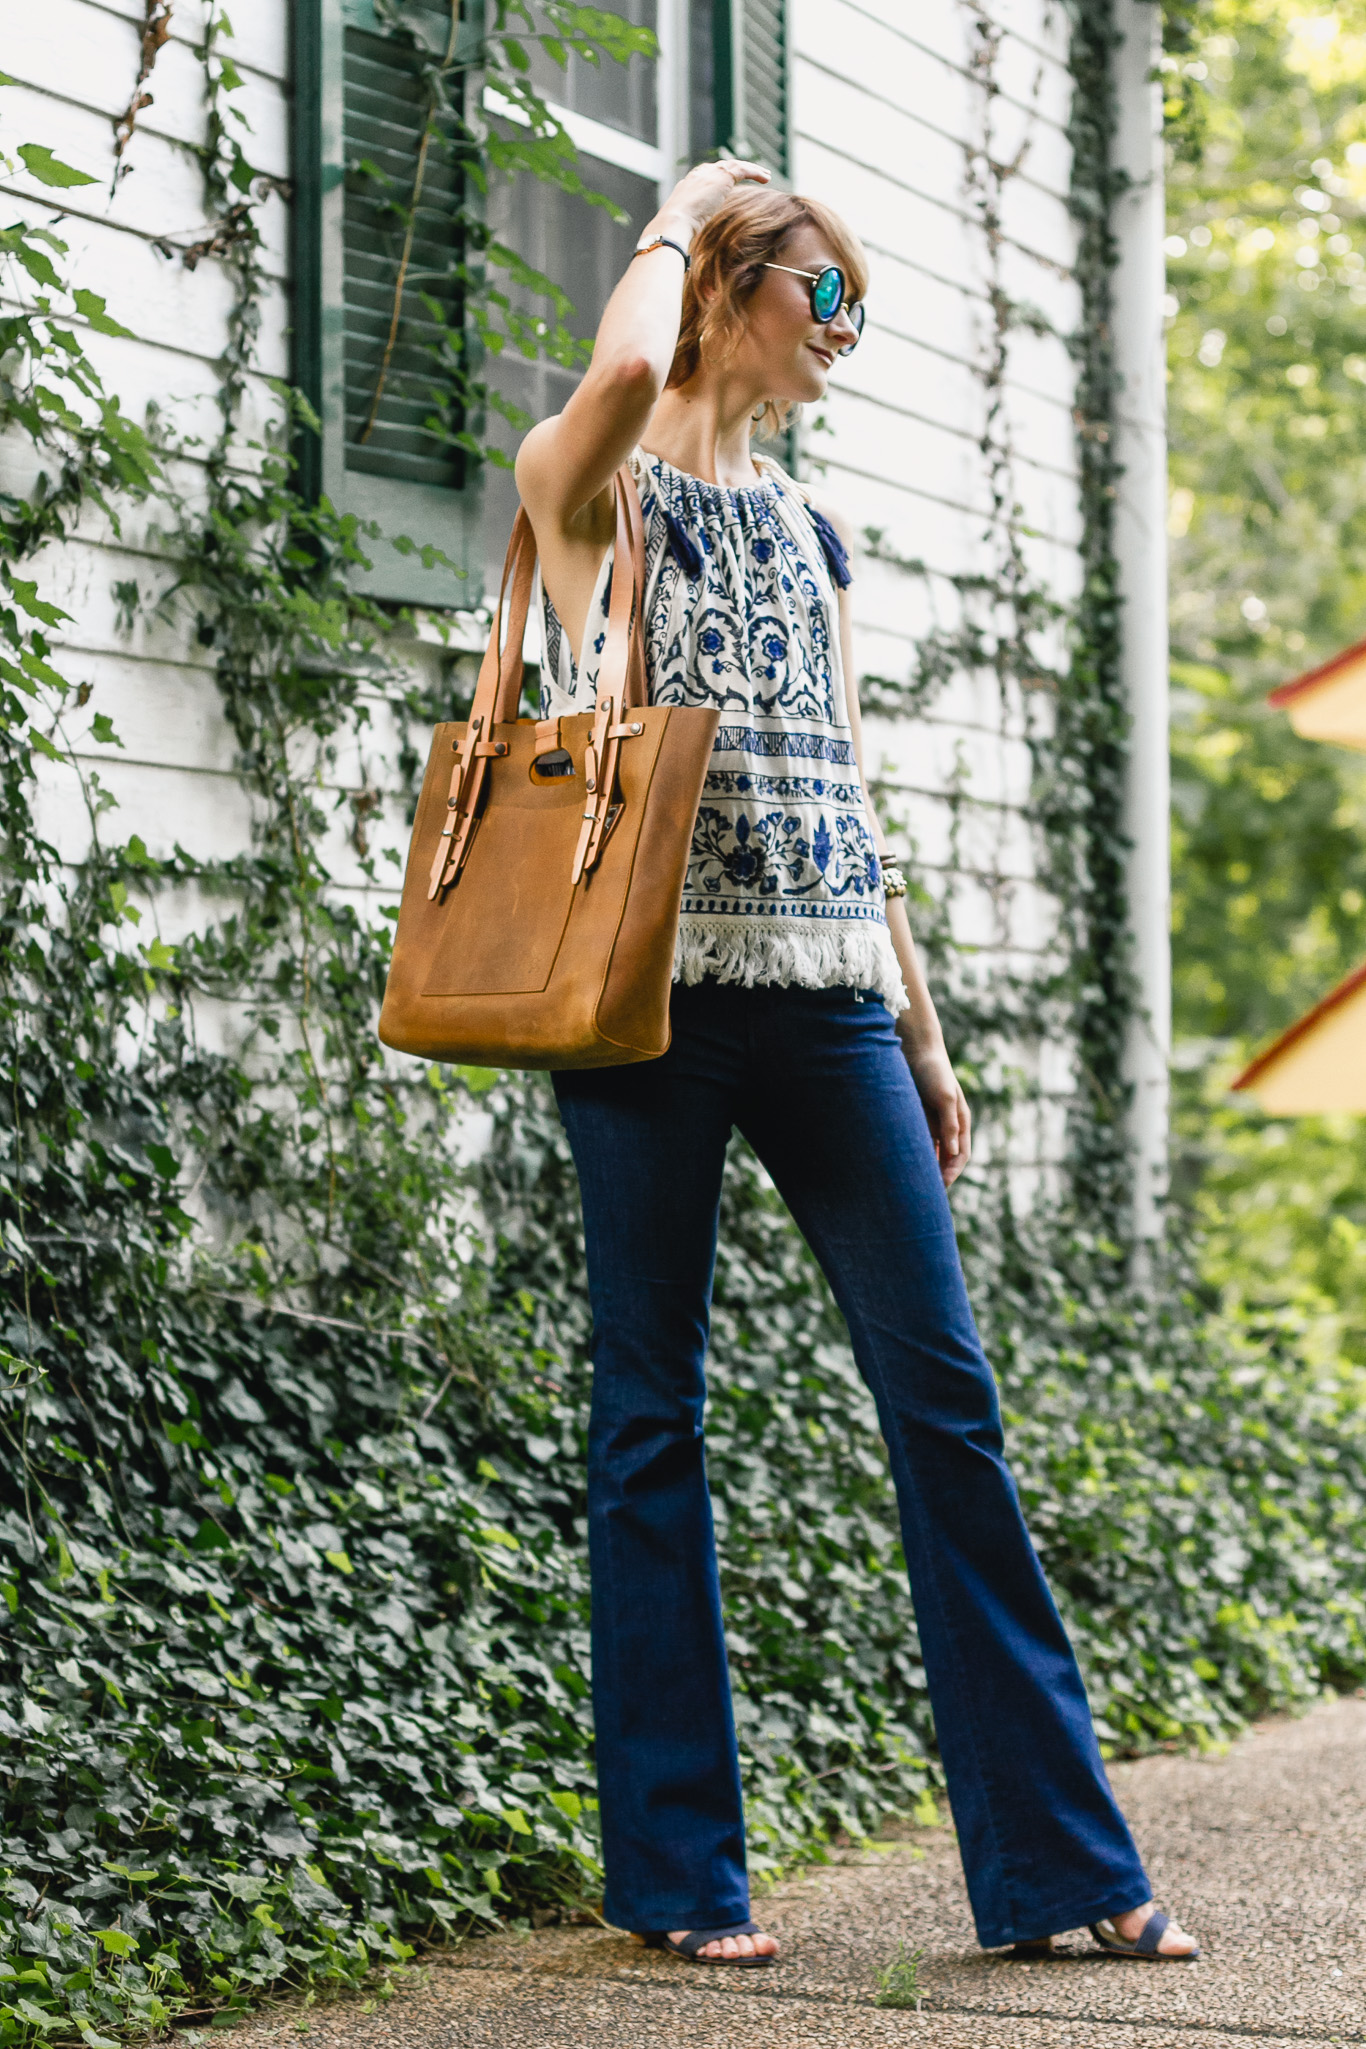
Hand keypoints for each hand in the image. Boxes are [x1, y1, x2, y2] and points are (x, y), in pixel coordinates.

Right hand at [656, 159, 770, 238]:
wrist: (675, 221)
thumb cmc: (677, 230)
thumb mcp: (685, 224)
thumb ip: (691, 224)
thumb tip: (690, 241)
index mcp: (690, 183)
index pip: (709, 175)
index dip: (722, 177)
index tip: (732, 182)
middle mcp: (700, 174)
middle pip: (724, 167)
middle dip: (739, 169)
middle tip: (753, 174)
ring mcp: (711, 173)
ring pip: (736, 165)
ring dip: (752, 169)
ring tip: (766, 176)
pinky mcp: (722, 176)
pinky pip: (743, 170)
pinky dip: (755, 172)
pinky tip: (766, 179)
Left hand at [902, 1040, 971, 1188]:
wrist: (916, 1050)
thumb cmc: (934, 1072)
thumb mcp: (944, 1098)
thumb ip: (949, 1124)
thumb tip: (952, 1152)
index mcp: (960, 1121)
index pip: (961, 1155)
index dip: (952, 1172)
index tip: (941, 1186)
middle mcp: (948, 1124)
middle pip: (946, 1157)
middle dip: (939, 1174)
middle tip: (927, 1192)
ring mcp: (933, 1120)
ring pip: (931, 1151)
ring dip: (926, 1166)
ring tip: (913, 1182)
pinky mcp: (918, 1116)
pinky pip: (918, 1140)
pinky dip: (915, 1153)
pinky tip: (903, 1162)